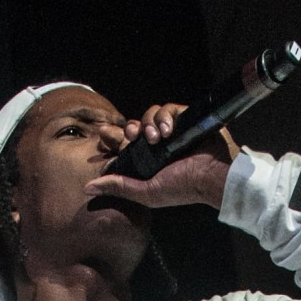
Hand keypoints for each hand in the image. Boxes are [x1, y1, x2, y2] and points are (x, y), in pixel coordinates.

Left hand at [85, 101, 237, 210]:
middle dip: (130, 129)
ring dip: (149, 123)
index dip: (113, 137)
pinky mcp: (185, 119)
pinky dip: (165, 116)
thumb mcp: (146, 192)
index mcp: (148, 162)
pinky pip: (168, 108)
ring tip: (157, 138)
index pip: (124, 145)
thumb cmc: (182, 188)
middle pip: (135, 126)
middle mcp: (158, 146)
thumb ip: (118, 188)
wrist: (212, 176)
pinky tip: (168, 130)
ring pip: (150, 115)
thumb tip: (87, 188)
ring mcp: (172, 132)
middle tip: (132, 136)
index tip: (103, 135)